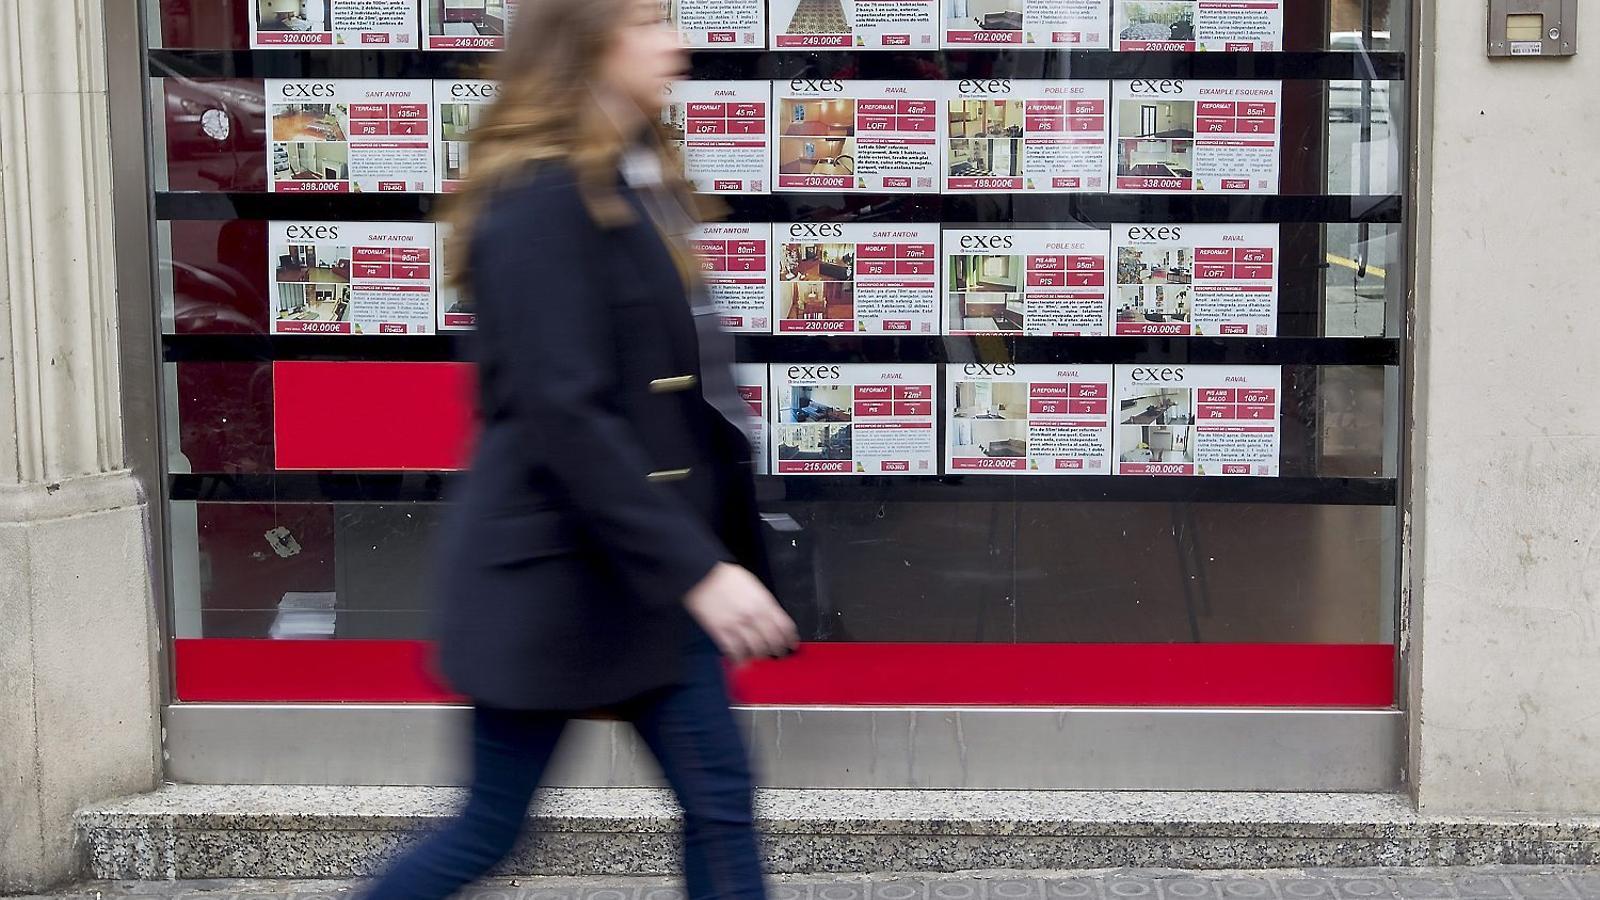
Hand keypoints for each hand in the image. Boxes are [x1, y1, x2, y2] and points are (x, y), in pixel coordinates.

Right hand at [684, 563, 798, 663]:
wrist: (703, 575)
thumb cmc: (727, 577)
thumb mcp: (754, 585)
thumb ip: (764, 603)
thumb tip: (771, 618)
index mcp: (764, 603)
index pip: (784, 626)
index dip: (789, 638)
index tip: (790, 645)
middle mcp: (754, 616)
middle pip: (772, 641)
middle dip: (777, 650)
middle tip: (777, 655)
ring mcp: (737, 625)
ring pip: (755, 649)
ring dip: (759, 656)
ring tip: (760, 657)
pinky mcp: (721, 631)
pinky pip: (734, 651)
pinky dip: (740, 659)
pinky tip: (742, 661)